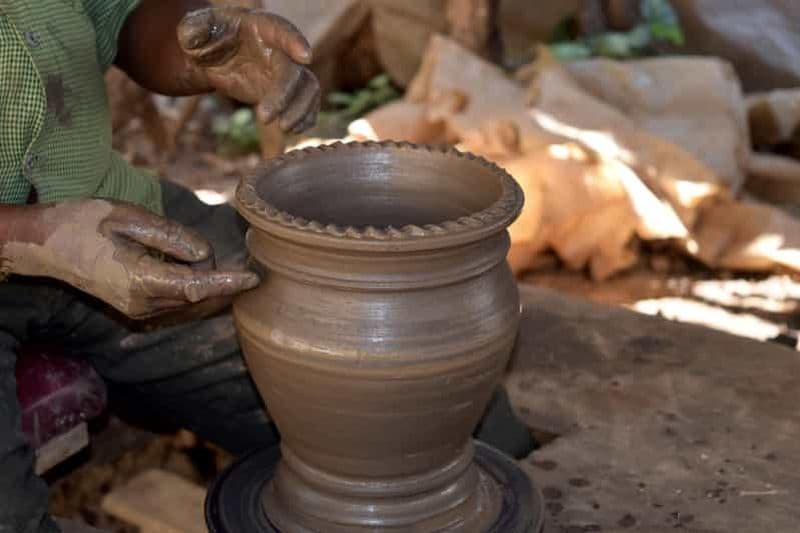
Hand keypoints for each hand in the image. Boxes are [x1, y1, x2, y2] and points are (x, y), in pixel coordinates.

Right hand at [3, 200, 257, 318]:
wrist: (44, 246)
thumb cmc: (83, 224)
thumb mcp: (128, 218)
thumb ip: (169, 236)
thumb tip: (205, 254)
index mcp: (141, 280)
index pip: (196, 286)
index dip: (227, 283)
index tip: (254, 279)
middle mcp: (143, 303)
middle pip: (197, 298)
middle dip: (224, 284)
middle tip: (248, 265)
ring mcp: (139, 309)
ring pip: (188, 303)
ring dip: (210, 288)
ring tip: (229, 269)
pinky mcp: (136, 308)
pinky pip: (175, 302)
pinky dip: (193, 290)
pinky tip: (201, 272)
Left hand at [177, 7, 320, 132]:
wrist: (211, 58)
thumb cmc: (205, 38)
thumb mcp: (194, 31)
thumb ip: (193, 31)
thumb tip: (193, 38)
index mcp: (261, 27)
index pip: (282, 30)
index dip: (295, 42)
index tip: (305, 57)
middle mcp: (280, 50)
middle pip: (294, 71)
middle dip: (286, 96)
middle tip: (266, 118)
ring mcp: (285, 72)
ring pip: (308, 89)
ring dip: (302, 111)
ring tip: (285, 129)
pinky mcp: (285, 93)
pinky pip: (307, 105)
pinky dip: (305, 118)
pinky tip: (294, 131)